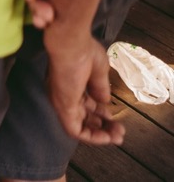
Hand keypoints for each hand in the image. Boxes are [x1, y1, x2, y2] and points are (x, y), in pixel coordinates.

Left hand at [44, 29, 124, 145]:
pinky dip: (91, 137)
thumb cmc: (83, 51)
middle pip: (83, 118)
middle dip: (103, 127)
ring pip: (80, 127)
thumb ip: (100, 89)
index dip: (101, 114)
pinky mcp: (63, 106)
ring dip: (100, 135)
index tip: (115, 119)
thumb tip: (104, 102)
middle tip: (120, 132)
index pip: (85, 105)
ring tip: (117, 137)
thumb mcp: (98, 72)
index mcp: (71, 85)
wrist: (71, 43)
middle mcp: (64, 95)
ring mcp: (62, 101)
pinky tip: (107, 138)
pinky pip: (75, 130)